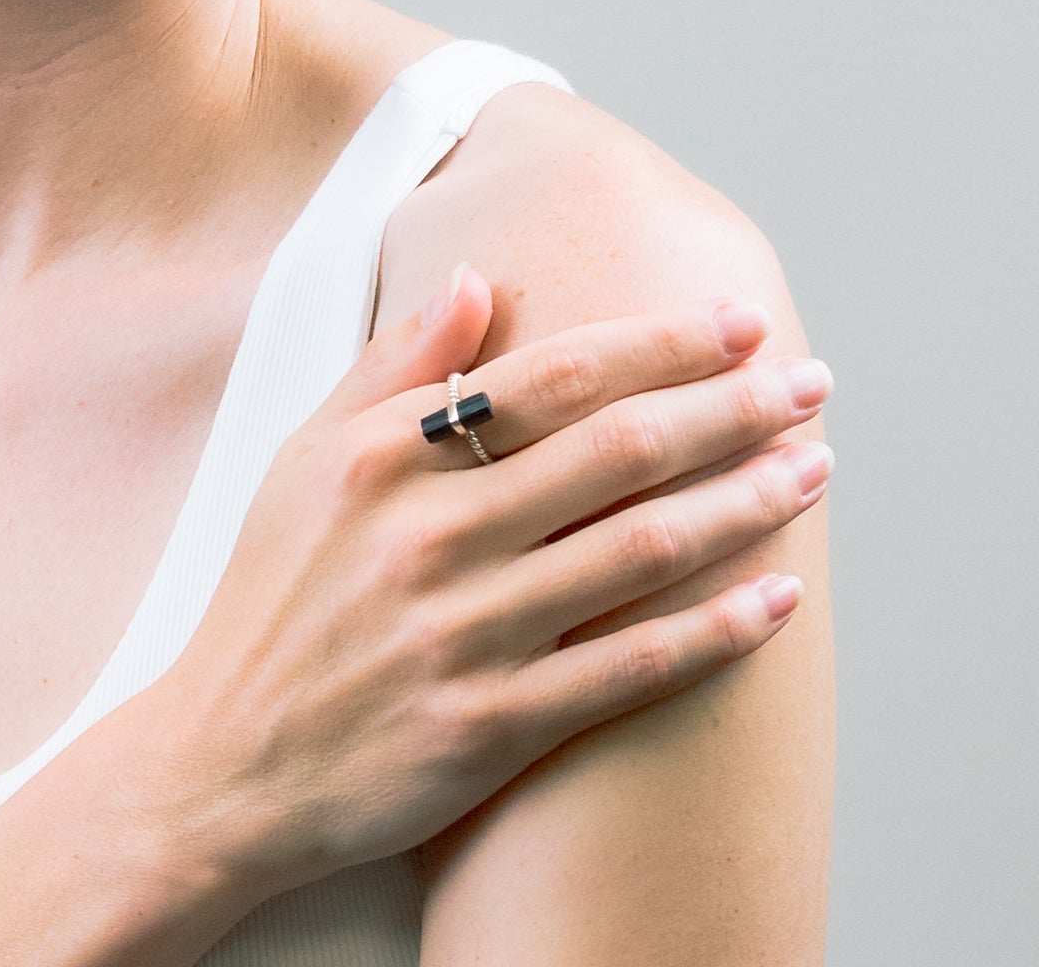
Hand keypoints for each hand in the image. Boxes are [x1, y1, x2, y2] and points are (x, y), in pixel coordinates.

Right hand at [140, 270, 830, 893]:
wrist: (224, 761)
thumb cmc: (269, 595)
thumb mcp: (302, 457)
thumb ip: (392, 367)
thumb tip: (474, 278)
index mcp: (383, 460)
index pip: (551, 377)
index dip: (658, 345)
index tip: (736, 324)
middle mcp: (429, 538)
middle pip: (617, 454)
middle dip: (731, 409)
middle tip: (813, 384)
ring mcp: (464, 636)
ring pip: (641, 553)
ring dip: (744, 504)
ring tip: (814, 470)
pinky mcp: (490, 727)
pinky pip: (628, 671)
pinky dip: (714, 632)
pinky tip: (777, 600)